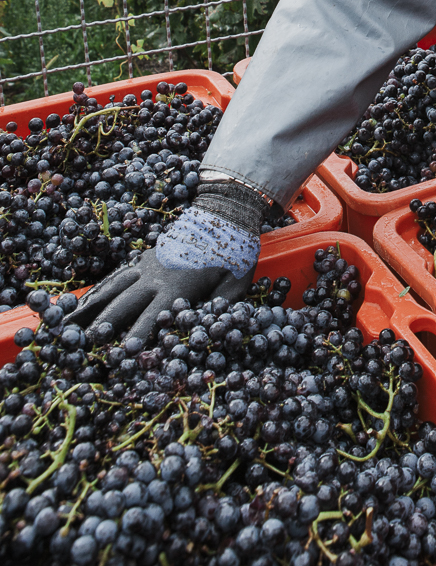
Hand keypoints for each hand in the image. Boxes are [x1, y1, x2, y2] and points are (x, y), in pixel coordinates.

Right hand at [74, 177, 269, 342]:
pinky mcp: (144, 258)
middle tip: (83, 343)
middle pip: (124, 302)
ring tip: (69, 324)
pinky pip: (116, 276)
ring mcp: (147, 264)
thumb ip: (221, 309)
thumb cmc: (234, 253)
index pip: (154, 315)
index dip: (139, 334)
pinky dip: (99, 289)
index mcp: (178, 286)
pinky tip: (85, 301)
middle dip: (104, 323)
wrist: (224, 213)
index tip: (124, 352)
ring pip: (113, 288)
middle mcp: (156, 276)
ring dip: (92, 306)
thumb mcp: (236, 284)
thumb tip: (206, 332)